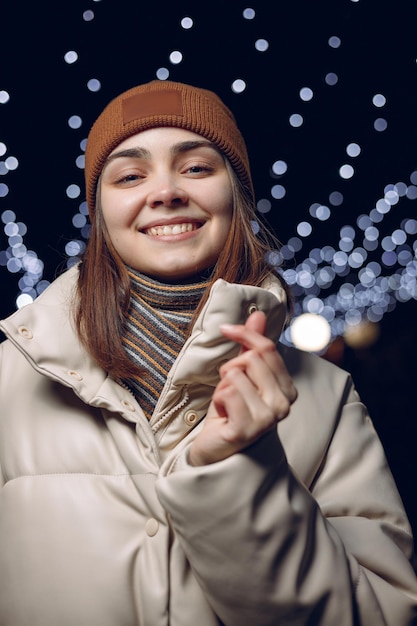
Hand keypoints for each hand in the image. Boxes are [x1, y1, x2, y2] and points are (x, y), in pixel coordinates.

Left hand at [189, 311, 297, 465]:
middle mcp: (283, 405)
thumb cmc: (231, 411)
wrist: (217, 449)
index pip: (268, 348)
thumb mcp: (241, 374)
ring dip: (221, 386)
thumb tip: (257, 314)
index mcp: (287, 390)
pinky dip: (217, 400)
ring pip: (235, 375)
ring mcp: (267, 419)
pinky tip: (222, 415)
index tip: (226, 329)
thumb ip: (252, 345)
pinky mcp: (246, 429)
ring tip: (226, 404)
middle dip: (230, 368)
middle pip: (251, 358)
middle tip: (228, 388)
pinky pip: (226, 392)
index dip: (244, 334)